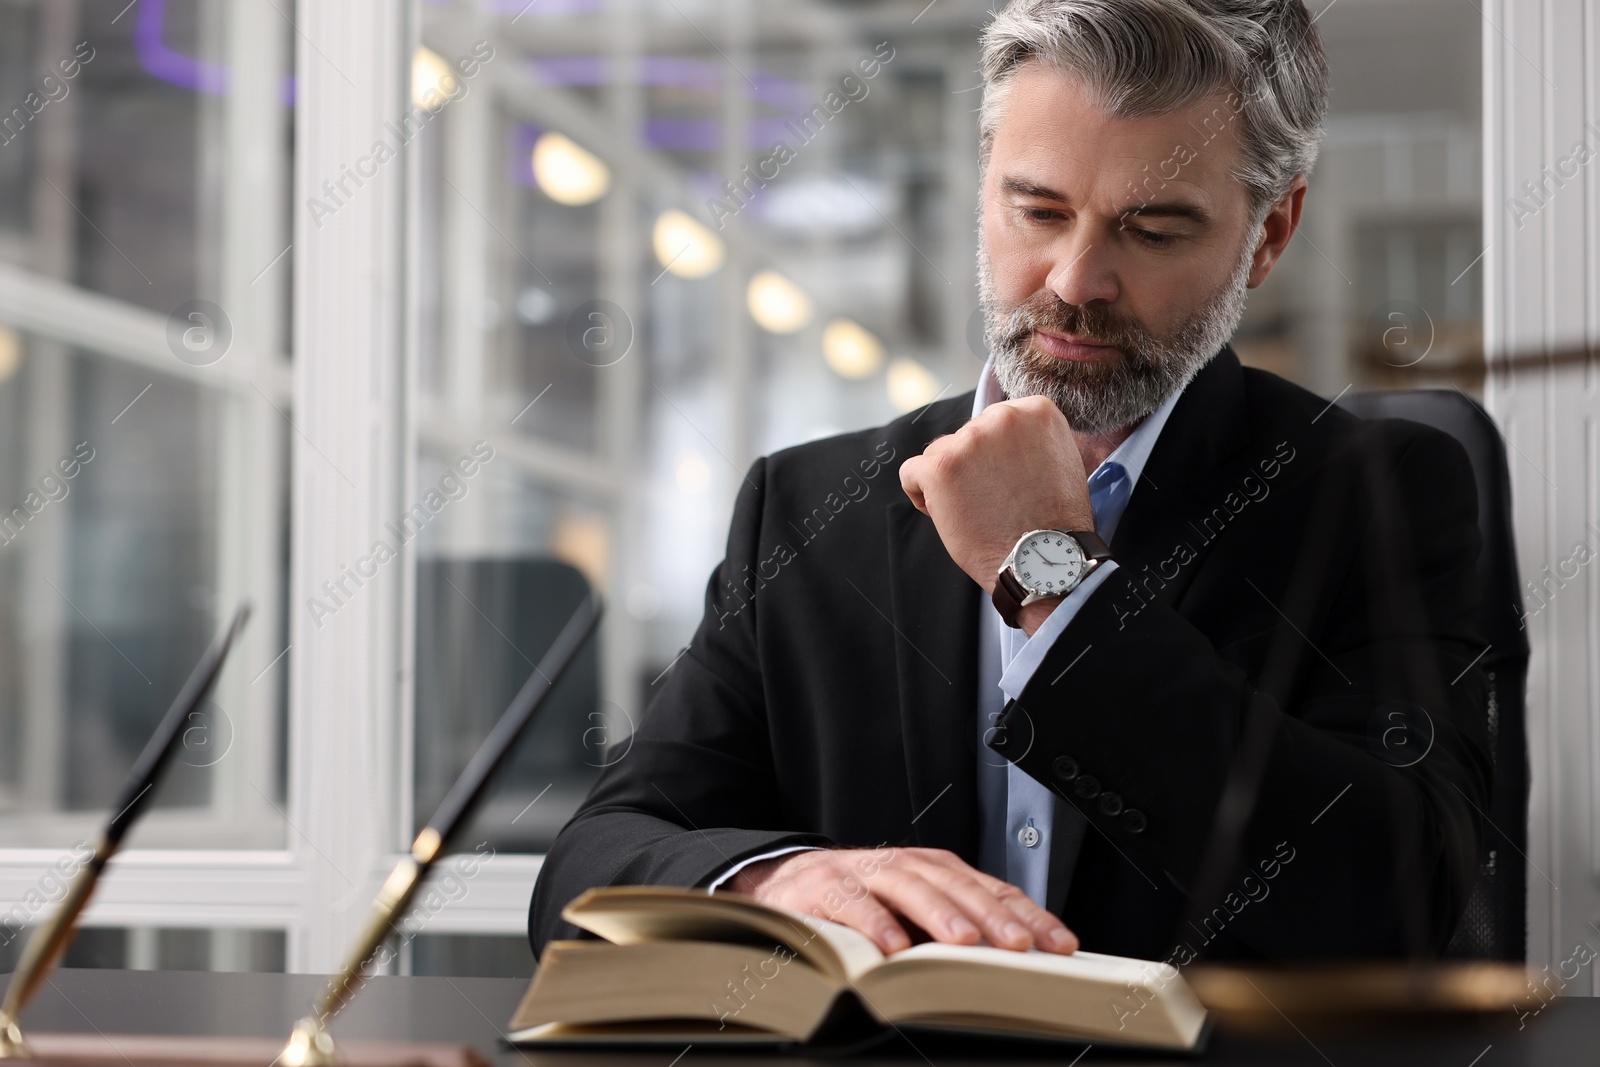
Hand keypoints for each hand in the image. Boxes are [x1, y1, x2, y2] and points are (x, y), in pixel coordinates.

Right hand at [726, 846, 1078, 955]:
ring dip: (939, 913)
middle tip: (1021, 944)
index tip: (1059, 943)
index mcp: (933, 870)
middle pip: (955, 884)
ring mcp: (863, 872)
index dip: (1026, 914)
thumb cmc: (860, 904)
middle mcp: (903, 864)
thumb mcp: (913, 915)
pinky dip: (874, 923)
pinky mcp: (823, 887)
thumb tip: (1013, 962)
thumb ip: (953, 930)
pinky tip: (893, 948)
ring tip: (965, 943)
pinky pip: (851, 904)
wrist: (786, 884)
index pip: (990, 889)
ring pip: (908, 886)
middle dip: (991, 914)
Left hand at [899, 396, 1093, 622]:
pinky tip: (946, 513)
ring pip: (939, 452)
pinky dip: (921, 493)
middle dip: (973, 466)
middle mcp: (1002, 417)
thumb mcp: (1061, 461)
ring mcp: (969, 440)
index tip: (1010, 479)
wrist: (1043, 560)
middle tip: (993, 500)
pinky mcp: (940, 467)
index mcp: (1036, 411)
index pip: (995, 421)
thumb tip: (1007, 437)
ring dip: (949, 481)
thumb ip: (1032, 439)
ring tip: (974, 511)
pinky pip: (911, 472)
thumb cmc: (1054, 521)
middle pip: (967, 435)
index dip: (997, 454)